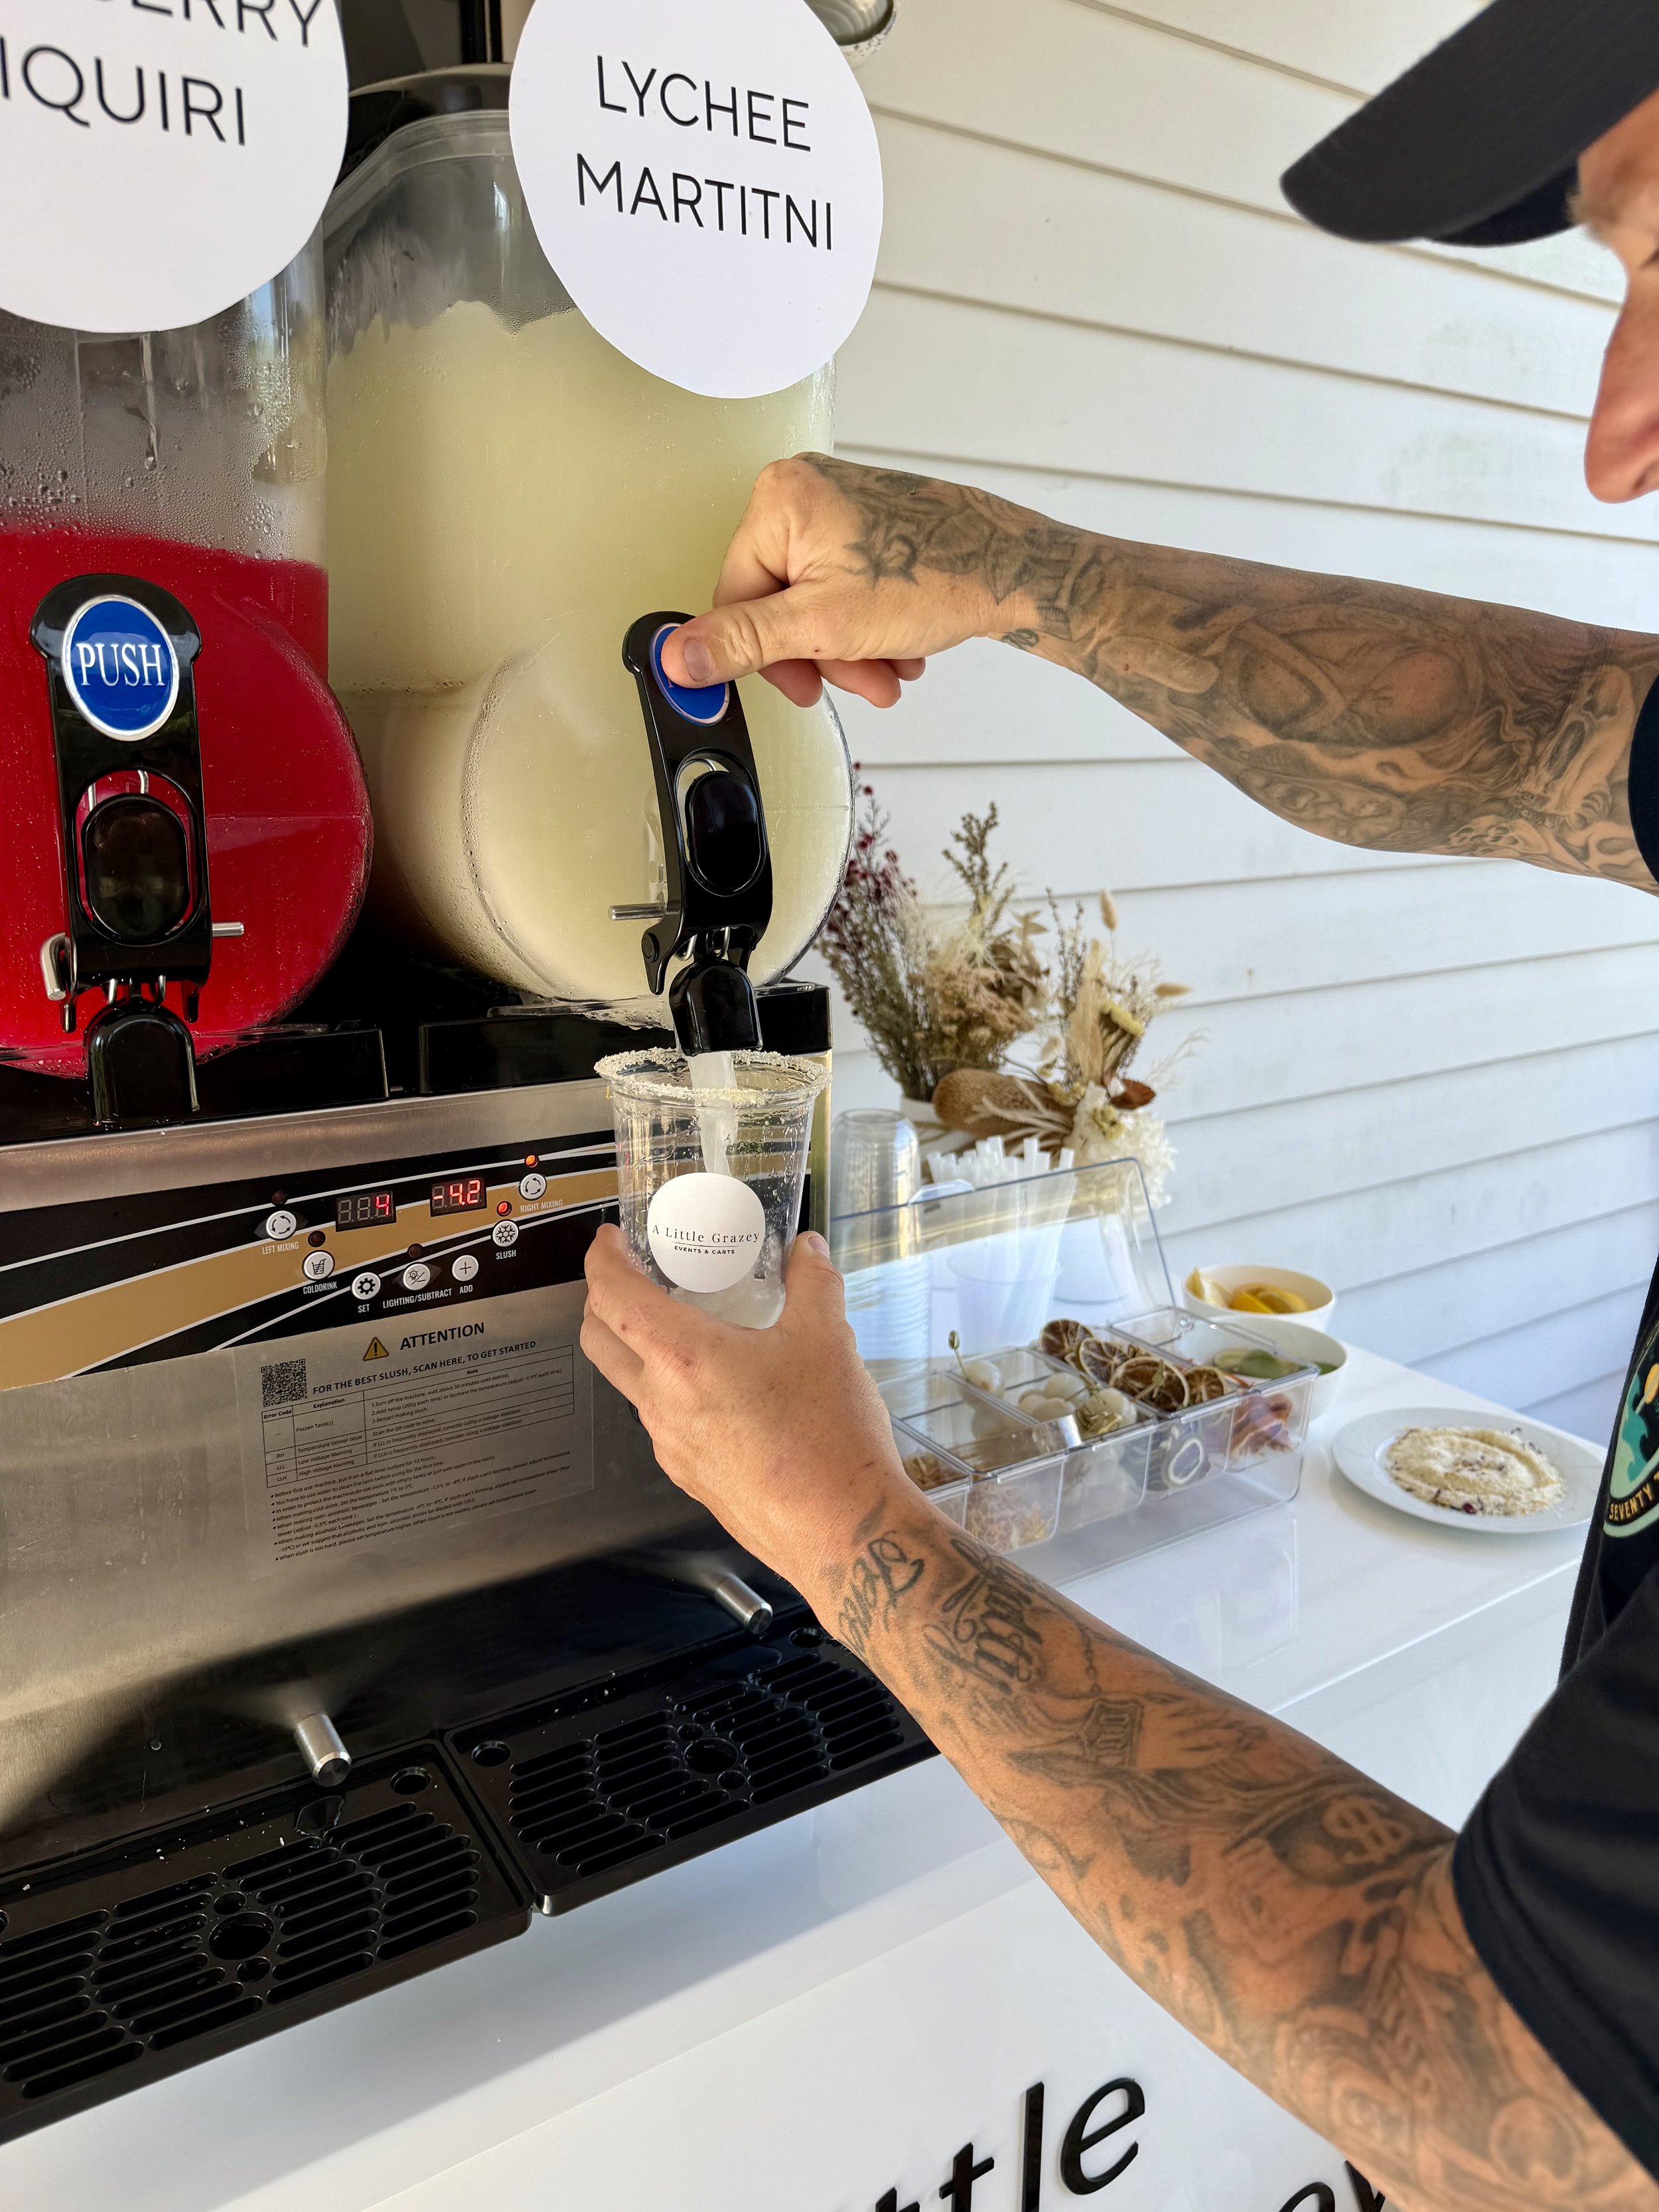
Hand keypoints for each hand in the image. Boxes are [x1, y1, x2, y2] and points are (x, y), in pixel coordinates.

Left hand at [581, 1223, 917, 1608]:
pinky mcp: (690, 1477)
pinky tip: (718, 1387)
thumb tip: (808, 1249)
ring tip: (683, 1328)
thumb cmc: (828, 1438)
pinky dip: (670, 1391)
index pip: (611, 1295)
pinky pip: (662, 1422)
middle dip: (601, 1300)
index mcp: (683, 1357)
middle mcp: (661, 1403)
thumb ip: (813, 1282)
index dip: (602, 1258)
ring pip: (630, 1384)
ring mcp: (671, 1446)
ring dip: (638, 1348)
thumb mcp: (828, 1338)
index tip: (610, 1240)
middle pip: (598, 1341)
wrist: (842, 1530)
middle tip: (632, 1277)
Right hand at [659, 454, 1030, 709]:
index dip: (767, 655)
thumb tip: (674, 659)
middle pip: (778, 600)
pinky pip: (845, 585)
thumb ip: (742, 642)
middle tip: (862, 683)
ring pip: (815, 601)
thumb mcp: (821, 626)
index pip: (734, 596)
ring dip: (849, 650)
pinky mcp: (871, 520)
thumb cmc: (932, 580)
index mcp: (778, 500)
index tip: (804, 689)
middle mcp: (803, 489)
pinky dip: (867, 625)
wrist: (1016, 569)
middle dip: (821, 654)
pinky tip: (900, 648)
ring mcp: (840, 503)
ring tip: (890, 672)